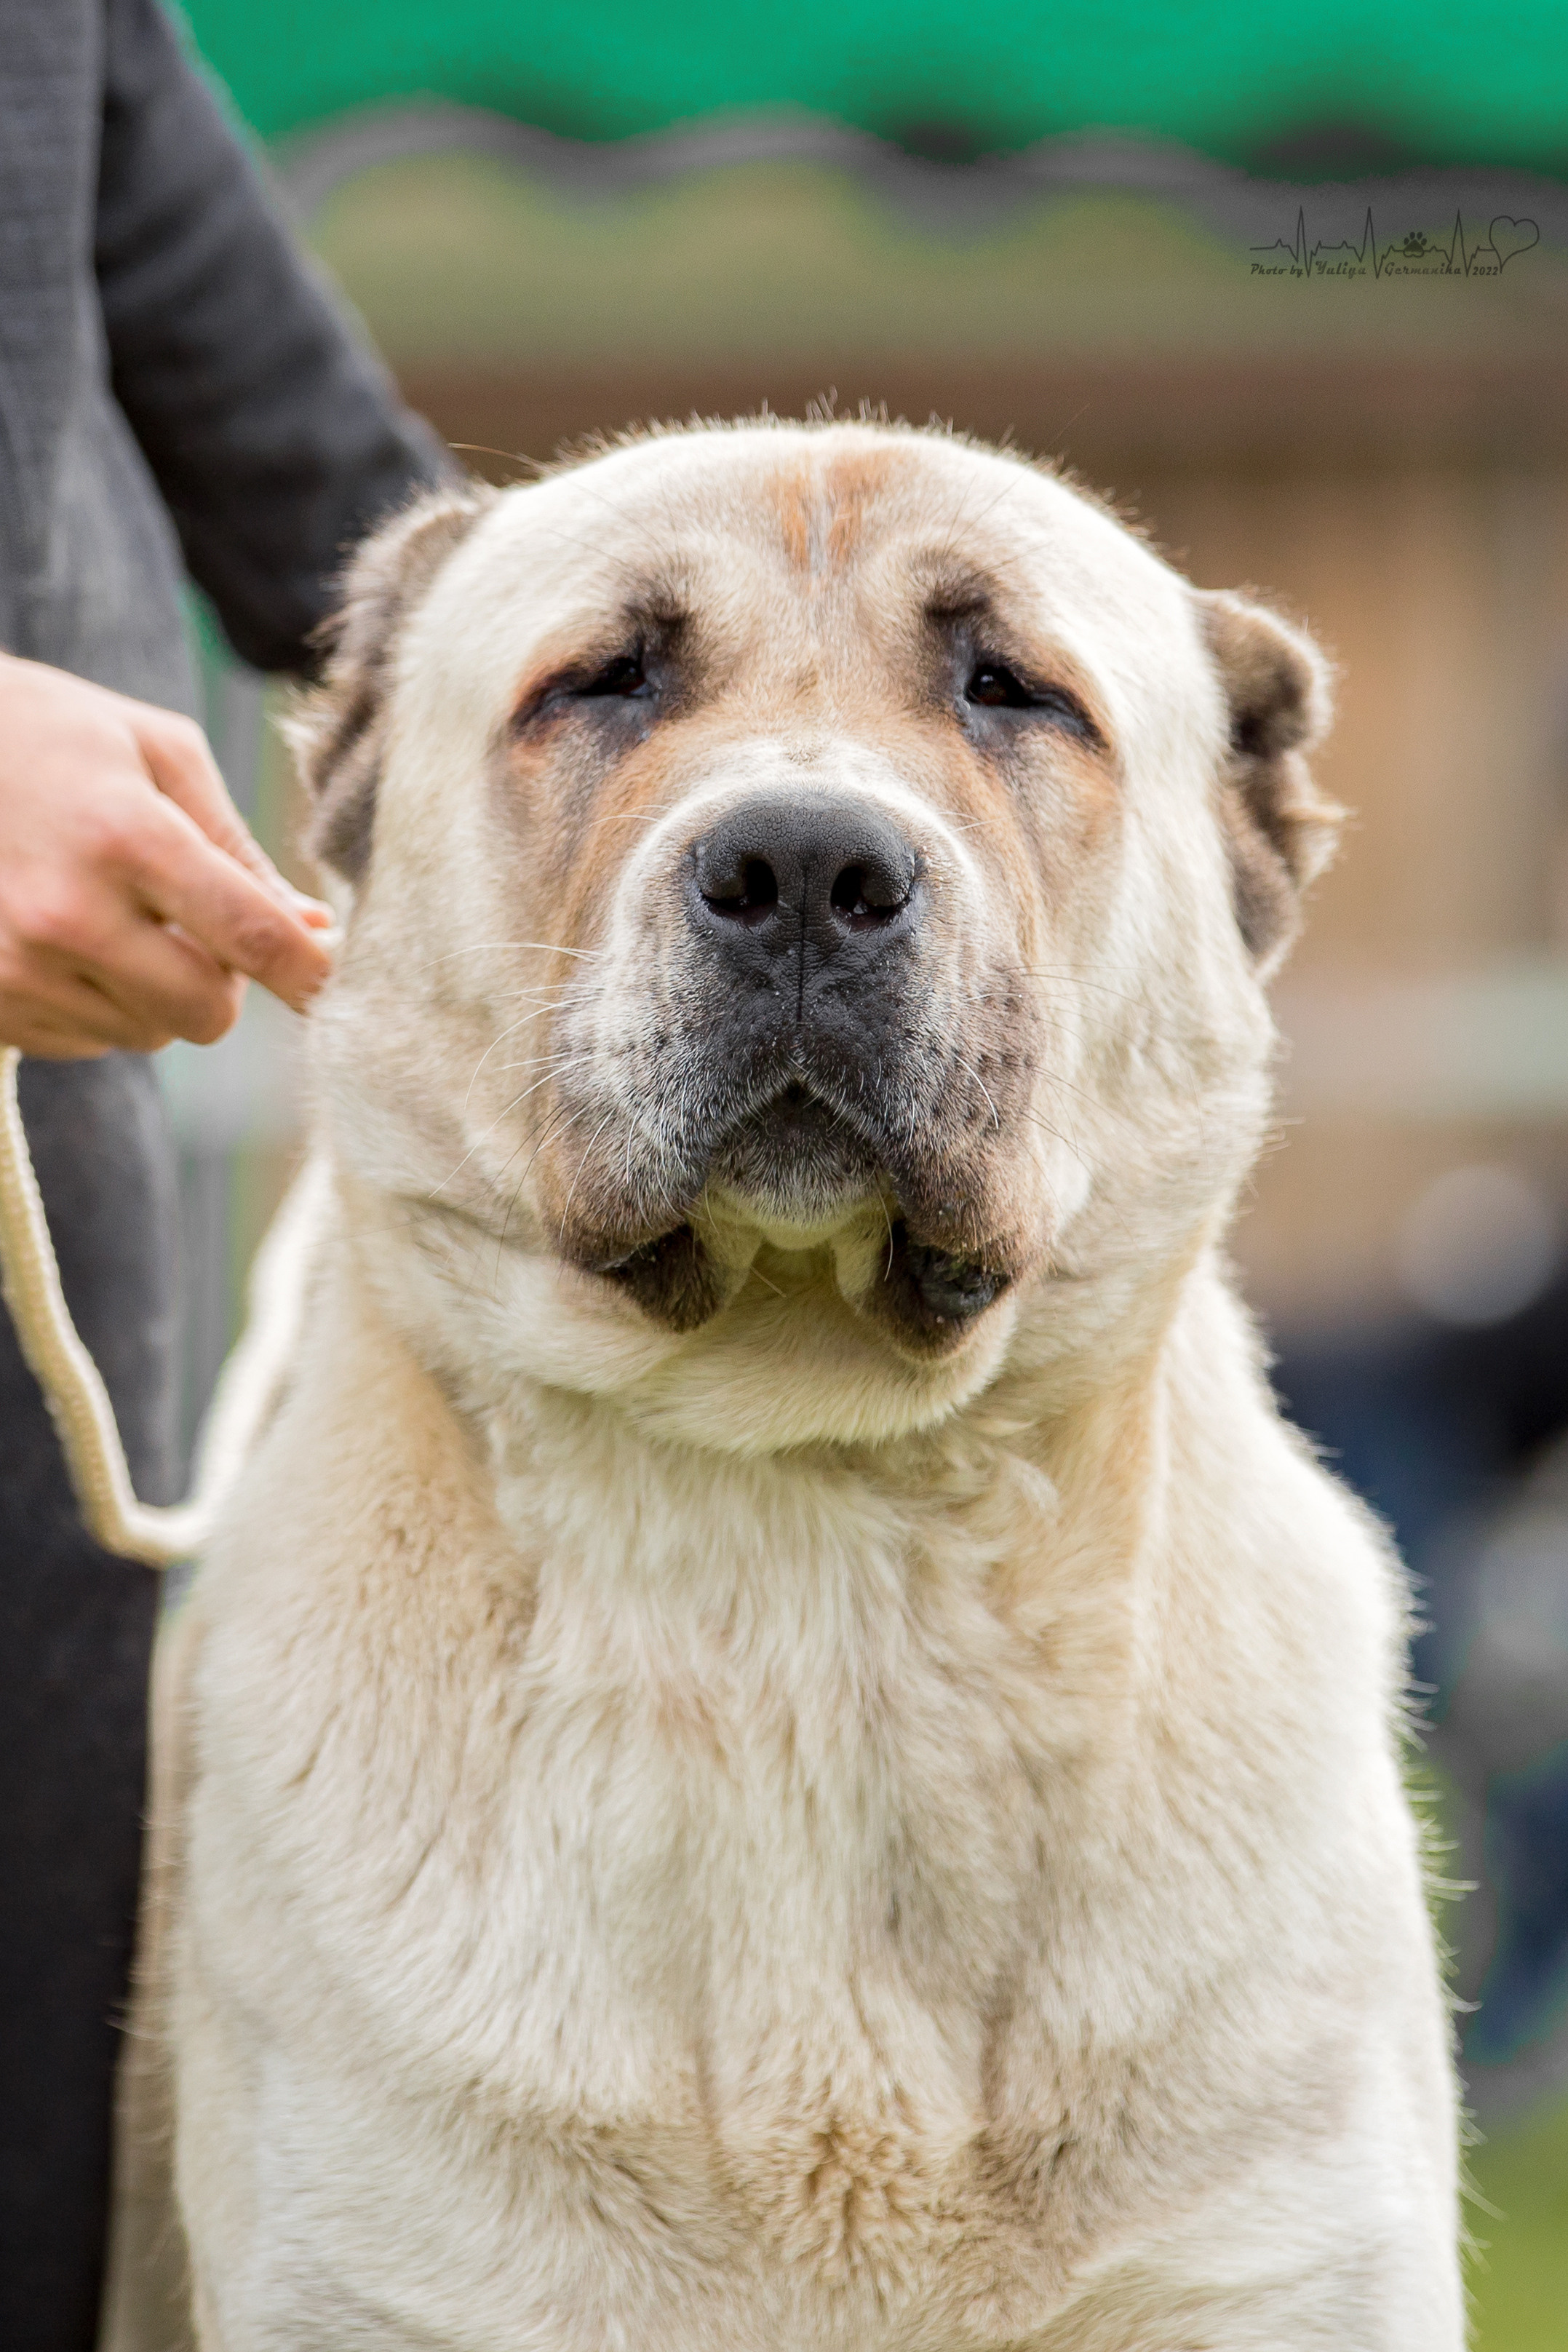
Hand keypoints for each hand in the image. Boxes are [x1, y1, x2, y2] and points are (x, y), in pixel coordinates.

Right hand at [0, 653, 333, 1058]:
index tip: (331, 982)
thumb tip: (311, 930)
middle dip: (223, 983)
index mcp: (123, 837)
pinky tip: (65, 936)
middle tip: (198, 925)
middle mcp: (66, 915)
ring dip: (158, 991)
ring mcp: (17, 969)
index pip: (249, 935)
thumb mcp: (159, 753)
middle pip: (206, 1015)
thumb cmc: (56, 738)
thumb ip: (239, 847)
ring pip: (150, 1033)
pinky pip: (91, 1039)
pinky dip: (100, 1001)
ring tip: (112, 913)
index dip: (309, 972)